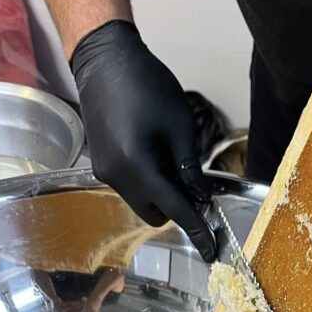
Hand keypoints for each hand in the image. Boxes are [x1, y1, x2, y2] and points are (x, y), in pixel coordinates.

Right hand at [71, 20, 216, 260]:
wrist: (105, 61)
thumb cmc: (148, 86)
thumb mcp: (180, 126)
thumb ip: (190, 167)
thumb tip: (201, 198)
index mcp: (139, 167)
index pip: (174, 210)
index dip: (196, 231)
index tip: (211, 250)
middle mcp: (117, 177)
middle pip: (154, 213)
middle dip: (177, 209)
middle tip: (195, 185)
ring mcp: (105, 172)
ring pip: (141, 202)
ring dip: (161, 194)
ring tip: (173, 162)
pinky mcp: (100, 164)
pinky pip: (129, 187)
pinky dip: (146, 182)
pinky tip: (154, 155)